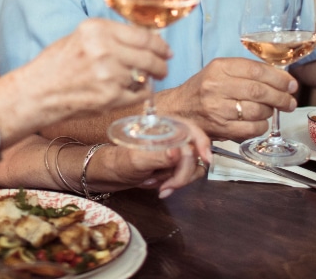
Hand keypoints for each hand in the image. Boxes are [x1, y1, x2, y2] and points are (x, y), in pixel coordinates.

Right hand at [20, 18, 171, 120]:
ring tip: (149, 79)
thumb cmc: (55, 64)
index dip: (159, 44)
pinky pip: (140, 94)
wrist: (38, 92)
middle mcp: (105, 49)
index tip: (165, 49)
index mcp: (97, 29)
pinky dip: (141, 92)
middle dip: (161, 62)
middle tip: (163, 66)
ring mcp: (109, 74)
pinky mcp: (111, 97)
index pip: (142, 34)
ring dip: (151, 78)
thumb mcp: (80, 37)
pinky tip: (134, 91)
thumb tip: (140, 40)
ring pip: (146, 75)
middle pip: (149, 55)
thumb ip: (108, 35)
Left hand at [93, 119, 212, 196]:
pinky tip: (159, 188)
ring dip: (176, 180)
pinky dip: (174, 184)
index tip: (206, 159)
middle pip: (195, 154)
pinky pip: (186, 176)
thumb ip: (158, 156)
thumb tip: (177, 152)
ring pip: (193, 167)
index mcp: (163, 127)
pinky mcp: (173, 166)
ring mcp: (174, 152)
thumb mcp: (136, 160)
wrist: (110, 176)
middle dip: (181, 173)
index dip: (202, 142)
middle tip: (165, 186)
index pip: (191, 129)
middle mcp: (172, 137)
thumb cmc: (118, 162)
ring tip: (154, 184)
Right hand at [153, 57, 297, 141]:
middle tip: (290, 100)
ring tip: (272, 109)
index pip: (256, 70)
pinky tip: (260, 121)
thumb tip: (282, 79)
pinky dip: (262, 126)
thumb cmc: (203, 89)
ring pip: (258, 110)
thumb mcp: (219, 70)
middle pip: (259, 91)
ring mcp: (218, 109)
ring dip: (271, 111)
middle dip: (281, 96)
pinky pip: (252, 128)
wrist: (178, 109)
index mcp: (219, 68)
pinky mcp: (221, 128)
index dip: (278, 78)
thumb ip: (246, 71)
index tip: (291, 84)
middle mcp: (216, 87)